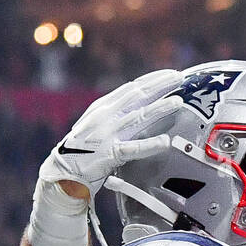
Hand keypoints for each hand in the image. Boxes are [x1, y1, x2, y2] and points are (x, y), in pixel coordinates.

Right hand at [38, 68, 184, 199]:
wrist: (64, 171)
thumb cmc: (86, 148)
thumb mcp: (100, 124)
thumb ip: (119, 114)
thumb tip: (144, 105)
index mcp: (104, 107)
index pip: (132, 88)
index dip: (153, 79)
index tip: (171, 74)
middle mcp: (106, 116)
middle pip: (137, 96)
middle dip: (160, 85)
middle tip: (180, 77)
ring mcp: (108, 134)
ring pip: (138, 117)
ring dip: (160, 109)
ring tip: (178, 102)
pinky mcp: (110, 154)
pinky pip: (134, 148)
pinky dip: (150, 145)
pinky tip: (165, 141)